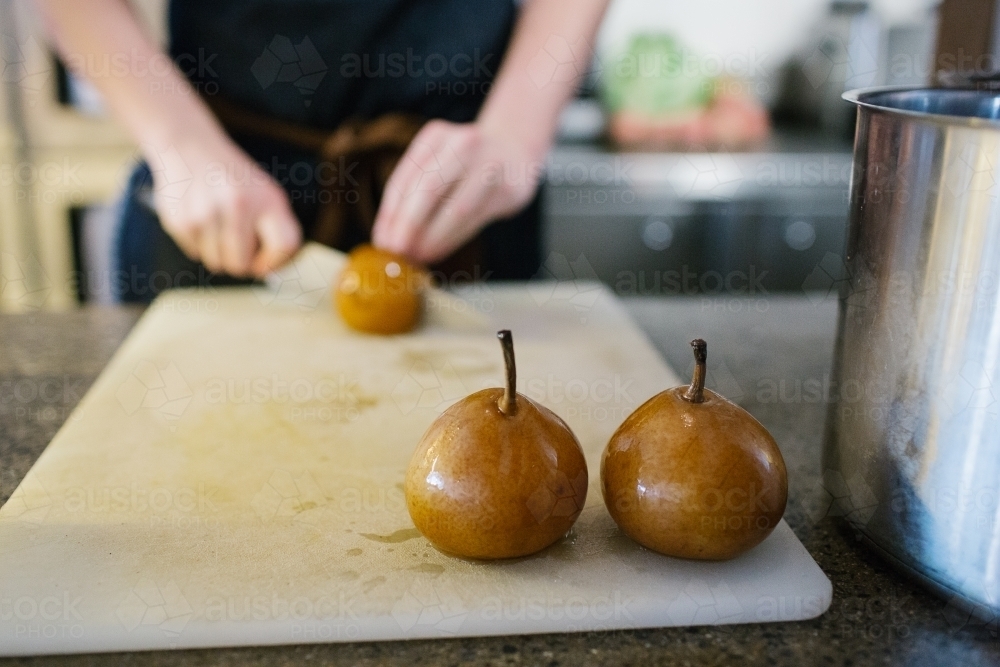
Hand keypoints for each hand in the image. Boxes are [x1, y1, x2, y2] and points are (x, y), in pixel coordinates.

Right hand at [146, 138, 301, 277]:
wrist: (189, 147)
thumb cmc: (235, 181)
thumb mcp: (265, 195)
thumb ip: (276, 231)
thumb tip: (270, 274)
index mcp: (267, 199)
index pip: (284, 246)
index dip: (276, 261)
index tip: (265, 260)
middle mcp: (238, 205)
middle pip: (241, 266)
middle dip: (241, 263)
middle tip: (238, 245)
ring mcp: (206, 214)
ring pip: (216, 264)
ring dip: (218, 253)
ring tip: (218, 225)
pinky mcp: (180, 221)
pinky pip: (196, 254)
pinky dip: (199, 244)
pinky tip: (201, 218)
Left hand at [371, 119, 542, 264]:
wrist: (514, 153)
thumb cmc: (463, 167)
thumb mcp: (437, 165)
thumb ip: (413, 194)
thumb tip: (388, 239)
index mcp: (435, 136)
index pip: (405, 178)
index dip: (390, 213)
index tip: (381, 241)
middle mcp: (463, 144)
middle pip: (429, 188)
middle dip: (409, 225)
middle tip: (397, 252)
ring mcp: (489, 163)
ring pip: (456, 208)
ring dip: (433, 238)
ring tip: (418, 257)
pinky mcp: (508, 188)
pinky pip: (474, 219)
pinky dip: (452, 239)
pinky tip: (438, 251)